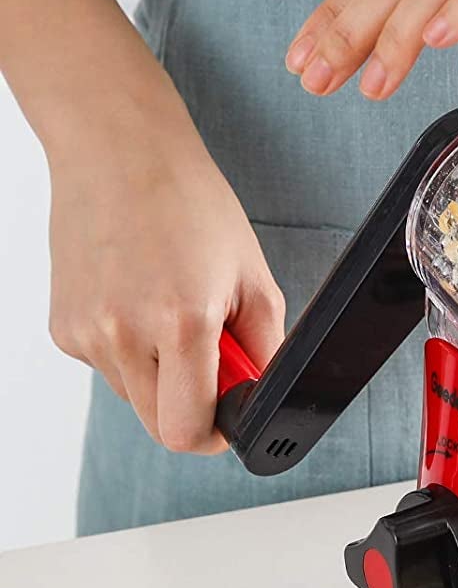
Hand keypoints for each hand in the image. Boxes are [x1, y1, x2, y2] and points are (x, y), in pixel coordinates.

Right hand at [47, 129, 285, 453]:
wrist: (119, 152)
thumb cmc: (189, 205)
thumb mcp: (253, 279)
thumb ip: (265, 351)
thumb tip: (262, 398)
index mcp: (181, 323)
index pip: (188, 431)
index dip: (215, 435)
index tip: (227, 421)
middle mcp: (124, 334)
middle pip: (160, 425)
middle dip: (192, 407)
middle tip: (211, 361)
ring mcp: (86, 333)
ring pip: (135, 397)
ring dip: (163, 376)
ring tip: (173, 314)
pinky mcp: (62, 327)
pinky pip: (109, 367)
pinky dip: (132, 351)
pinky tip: (140, 301)